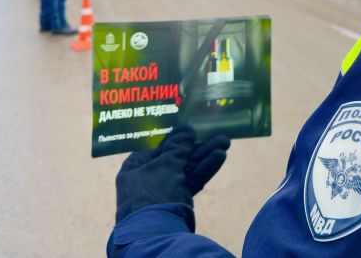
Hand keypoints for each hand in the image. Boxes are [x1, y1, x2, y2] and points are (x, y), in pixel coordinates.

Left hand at [114, 126, 230, 223]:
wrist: (157, 232)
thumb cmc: (154, 192)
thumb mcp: (166, 164)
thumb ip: (178, 146)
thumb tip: (186, 131)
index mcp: (135, 166)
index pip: (157, 146)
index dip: (174, 136)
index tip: (191, 128)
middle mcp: (149, 176)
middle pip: (176, 156)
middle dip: (197, 146)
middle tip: (217, 135)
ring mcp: (164, 189)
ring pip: (188, 167)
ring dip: (205, 154)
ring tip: (225, 142)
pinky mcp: (178, 199)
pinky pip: (192, 179)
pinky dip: (205, 168)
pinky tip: (219, 156)